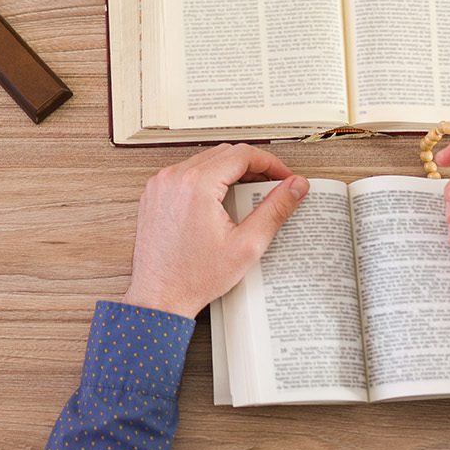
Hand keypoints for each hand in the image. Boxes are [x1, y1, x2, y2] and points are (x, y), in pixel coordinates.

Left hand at [121, 144, 309, 317]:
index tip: (283, 176)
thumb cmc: (195, 277)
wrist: (159, 297)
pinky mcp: (154, 194)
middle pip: (224, 153)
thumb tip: (295, 187)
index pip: (242, 154)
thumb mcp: (247, 245)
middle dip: (252, 166)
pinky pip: (186, 173)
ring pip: (204, 161)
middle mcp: (175, 177)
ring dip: (229, 171)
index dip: (270, 162)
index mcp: (197, 184)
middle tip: (271, 185)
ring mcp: (160, 184)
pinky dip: (207, 179)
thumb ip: (275, 210)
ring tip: (248, 194)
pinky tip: (220, 200)